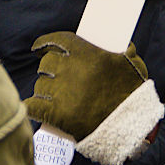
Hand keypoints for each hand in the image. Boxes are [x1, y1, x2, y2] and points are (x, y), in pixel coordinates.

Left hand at [25, 32, 148, 142]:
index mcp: (86, 53)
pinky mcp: (57, 115)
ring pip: (40, 85)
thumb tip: (113, 40)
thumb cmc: (131, 91)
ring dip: (44, 88)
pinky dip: (33, 106)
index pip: (57, 41)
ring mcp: (62, 92)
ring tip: (52, 94)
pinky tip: (35, 106)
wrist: (130, 124)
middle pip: (47, 64)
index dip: (44, 43)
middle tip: (53, 74)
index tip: (38, 47)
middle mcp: (71, 70)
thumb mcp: (130, 60)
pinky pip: (34, 107)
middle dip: (48, 68)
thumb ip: (119, 48)